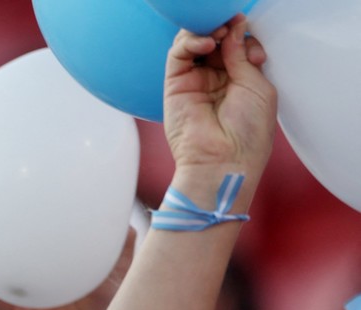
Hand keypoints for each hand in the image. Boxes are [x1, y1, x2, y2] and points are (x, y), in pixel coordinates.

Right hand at [163, 16, 276, 183]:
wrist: (224, 160)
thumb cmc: (247, 133)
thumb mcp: (257, 85)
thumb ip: (242, 55)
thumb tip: (234, 28)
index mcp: (241, 79)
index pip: (238, 43)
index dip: (242, 33)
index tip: (246, 27)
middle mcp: (217, 78)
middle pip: (216, 39)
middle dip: (223, 28)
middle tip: (230, 24)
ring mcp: (195, 81)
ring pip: (195, 42)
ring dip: (207, 31)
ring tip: (218, 35)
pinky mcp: (175, 86)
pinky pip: (178, 55)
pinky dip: (190, 42)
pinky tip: (206, 44)